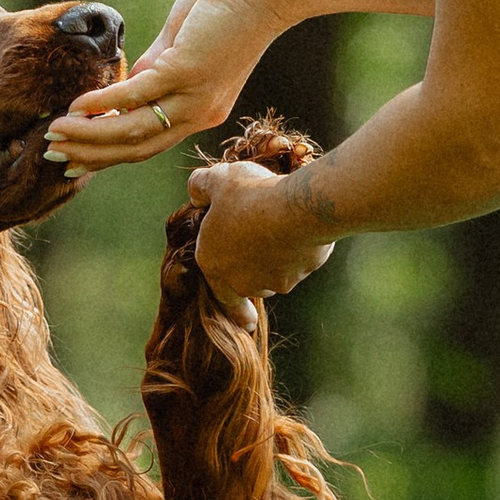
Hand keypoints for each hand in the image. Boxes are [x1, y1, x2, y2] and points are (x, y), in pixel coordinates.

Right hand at [44, 0, 280, 177]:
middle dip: (91, 154)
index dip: (107, 154)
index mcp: (200, 111)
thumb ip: (156, 65)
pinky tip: (76, 107)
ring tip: (54, 133)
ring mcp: (194, 95)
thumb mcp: (185, 44)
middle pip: (136, 148)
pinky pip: (137, 95)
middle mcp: (198, 113)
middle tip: (51, 153)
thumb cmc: (227, 7)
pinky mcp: (187, 70)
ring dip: (90, 135)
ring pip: (133, 130)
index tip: (73, 162)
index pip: (147, 144)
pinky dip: (103, 103)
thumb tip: (128, 80)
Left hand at [188, 158, 336, 320]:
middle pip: (249, 284)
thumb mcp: (218, 180)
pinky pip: (301, 263)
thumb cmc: (251, 195)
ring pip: (276, 276)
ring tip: (283, 231)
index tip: (246, 320)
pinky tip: (303, 228)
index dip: (231, 304)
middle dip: (255, 275)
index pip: (219, 294)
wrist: (295, 208)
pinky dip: (300, 252)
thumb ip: (201, 186)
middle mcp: (243, 280)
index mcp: (215, 264)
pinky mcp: (303, 272)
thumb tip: (196, 194)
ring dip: (278, 262)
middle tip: (262, 258)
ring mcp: (275, 280)